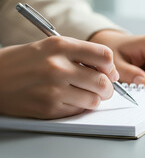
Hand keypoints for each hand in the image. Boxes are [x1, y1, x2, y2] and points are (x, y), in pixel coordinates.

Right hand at [0, 36, 118, 118]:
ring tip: (85, 94)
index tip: (109, 72)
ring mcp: (53, 89)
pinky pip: (78, 110)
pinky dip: (78, 107)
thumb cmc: (21, 62)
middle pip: (103, 81)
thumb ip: (79, 54)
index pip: (104, 56)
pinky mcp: (48, 108)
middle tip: (103, 88)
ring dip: (94, 99)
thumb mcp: (49, 47)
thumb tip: (109, 70)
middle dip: (107, 87)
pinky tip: (67, 100)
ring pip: (94, 100)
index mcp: (60, 46)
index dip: (111, 67)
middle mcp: (57, 66)